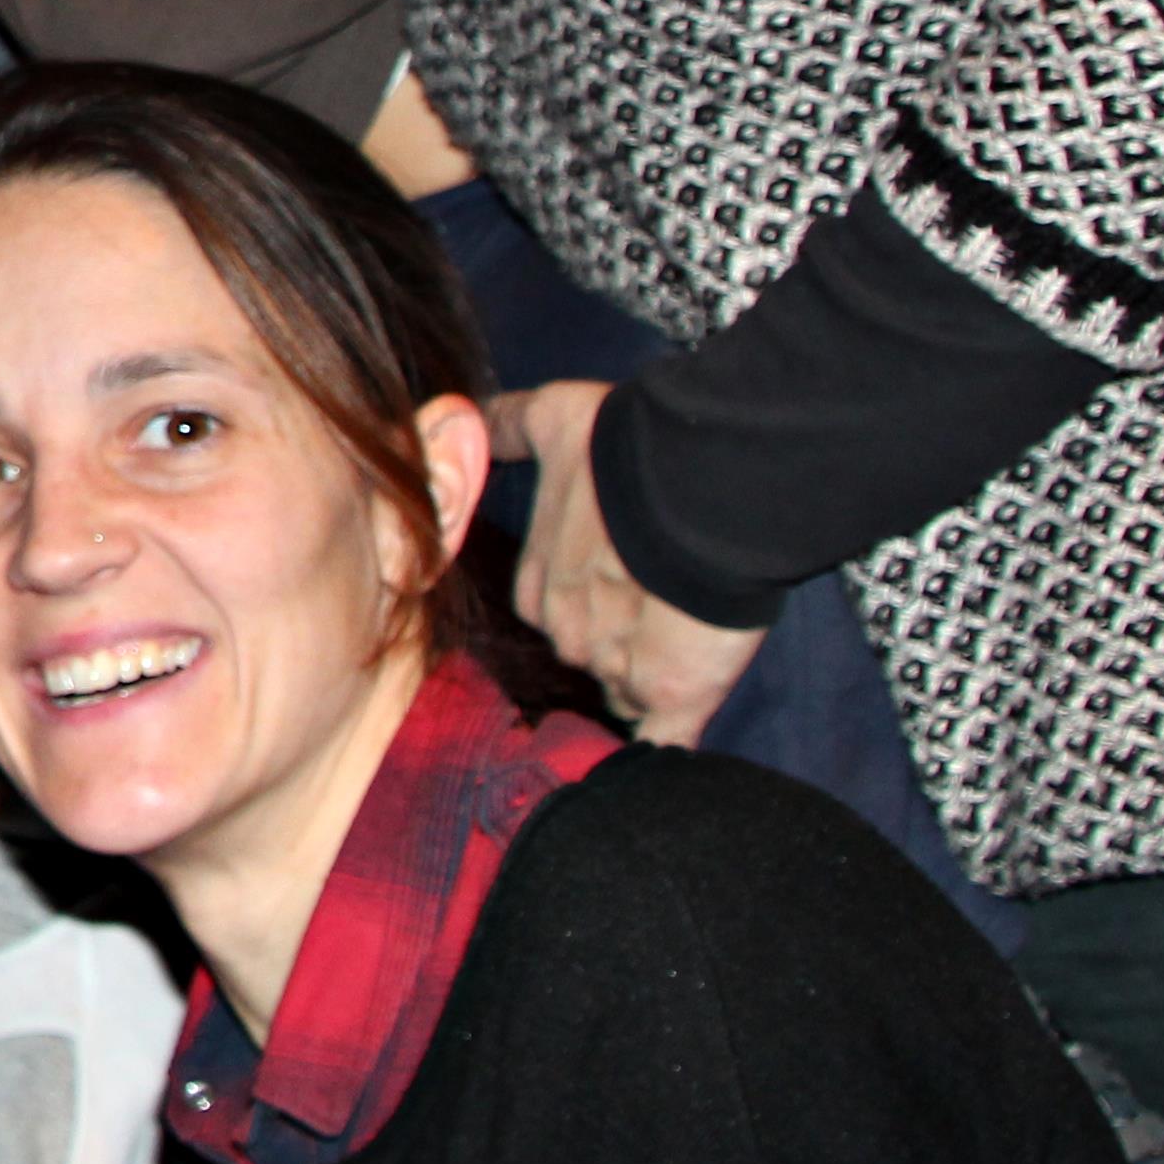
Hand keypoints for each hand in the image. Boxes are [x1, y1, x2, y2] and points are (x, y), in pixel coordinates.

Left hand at [496, 382, 761, 745]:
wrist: (696, 482)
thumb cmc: (623, 451)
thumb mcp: (553, 420)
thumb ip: (510, 428)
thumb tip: (468, 410)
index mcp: (538, 581)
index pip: (549, 612)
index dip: (582, 600)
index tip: (611, 582)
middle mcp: (568, 630)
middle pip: (584, 653)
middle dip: (610, 639)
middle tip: (654, 610)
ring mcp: (617, 665)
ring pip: (624, 688)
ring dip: (646, 674)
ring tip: (683, 648)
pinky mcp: (674, 692)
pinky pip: (664, 737)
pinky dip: (665, 748)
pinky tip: (669, 753)